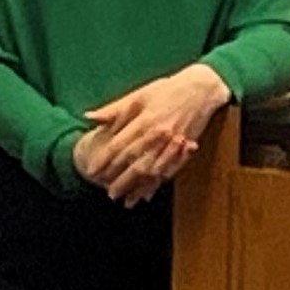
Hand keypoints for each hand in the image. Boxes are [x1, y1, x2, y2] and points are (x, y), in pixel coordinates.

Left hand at [76, 65, 228, 206]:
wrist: (202, 88)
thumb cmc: (167, 89)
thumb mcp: (137, 95)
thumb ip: (112, 110)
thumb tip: (88, 117)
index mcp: (145, 121)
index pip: (120, 146)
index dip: (105, 161)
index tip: (92, 171)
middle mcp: (159, 135)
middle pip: (136, 163)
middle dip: (121, 181)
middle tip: (109, 194)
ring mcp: (174, 143)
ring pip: (153, 171)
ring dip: (139, 188)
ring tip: (127, 201)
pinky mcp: (186, 148)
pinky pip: (170, 171)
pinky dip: (158, 184)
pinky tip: (149, 194)